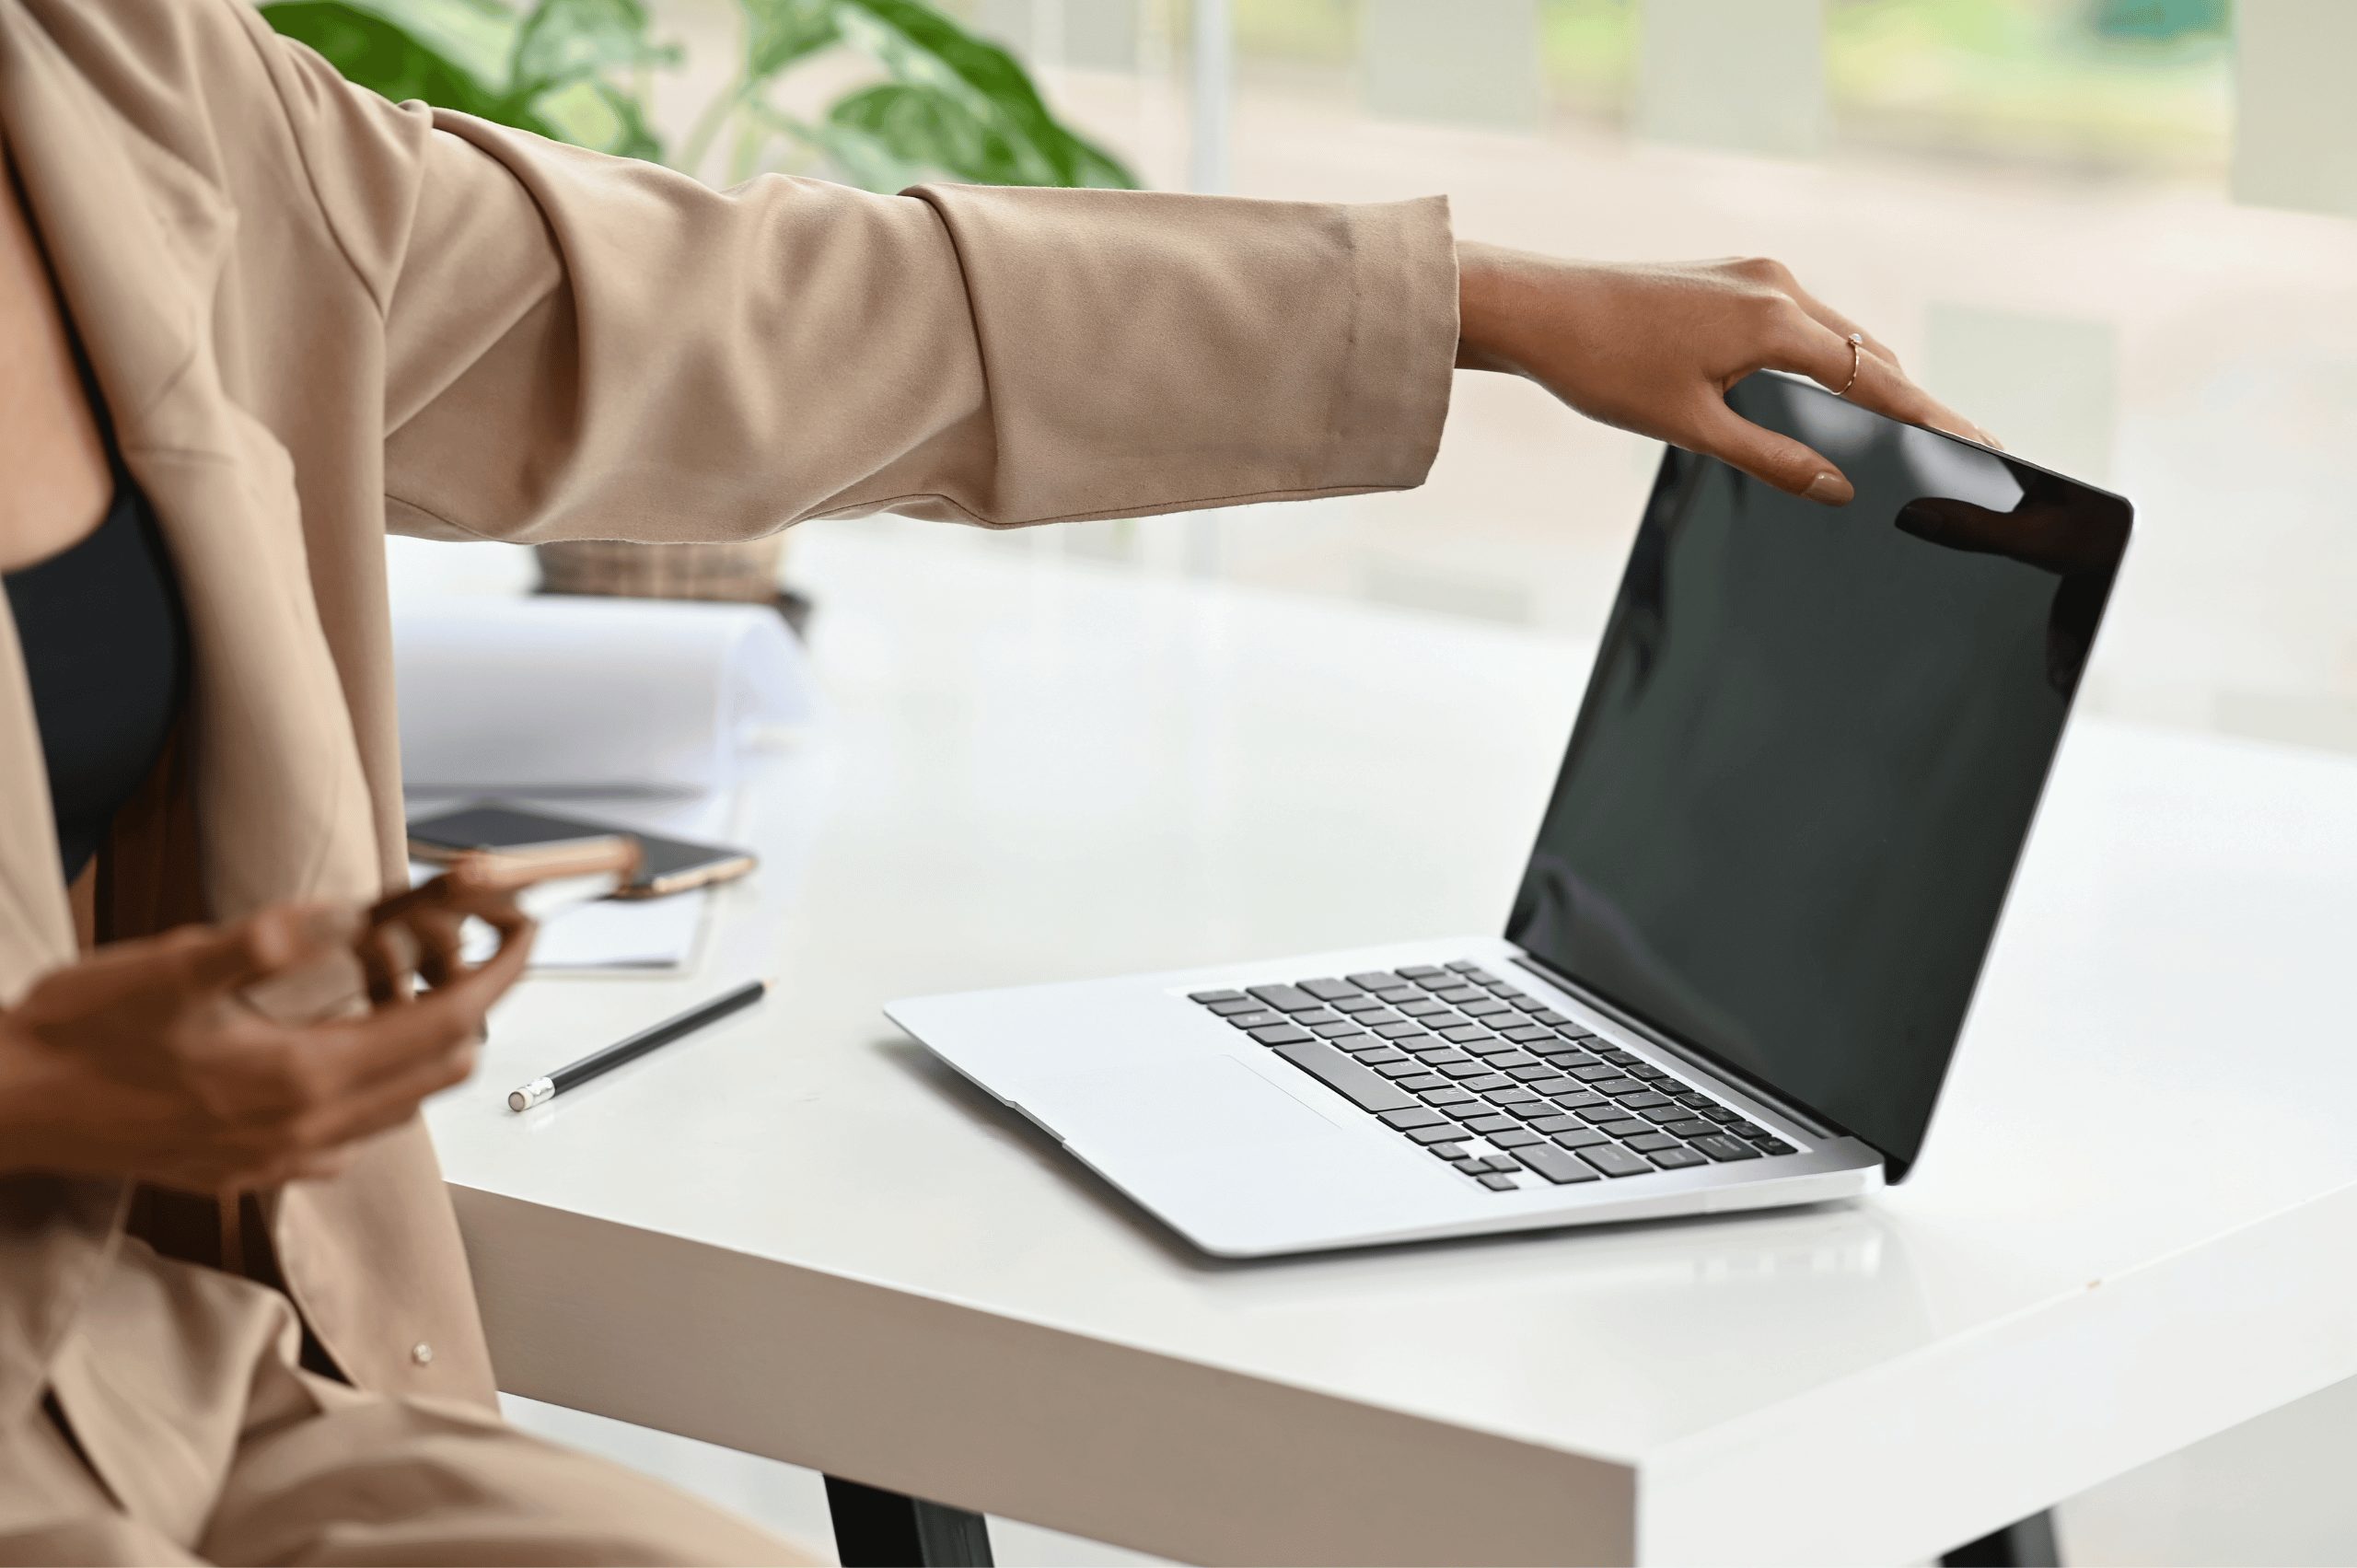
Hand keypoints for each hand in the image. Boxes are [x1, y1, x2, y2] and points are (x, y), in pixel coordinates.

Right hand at [0, 892, 533, 1192]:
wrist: (9, 1109)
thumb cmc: (78, 1035)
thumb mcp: (171, 966)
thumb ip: (265, 942)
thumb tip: (346, 914)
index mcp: (300, 1077)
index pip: (446, 1026)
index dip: (499, 976)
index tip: (525, 935)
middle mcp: (306, 1131)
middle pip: (440, 1069)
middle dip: (473, 1004)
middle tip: (473, 947)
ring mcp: (283, 1161)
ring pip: (404, 1104)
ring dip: (424, 1045)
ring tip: (414, 982)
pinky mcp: (254, 1172)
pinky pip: (353, 1131)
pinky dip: (377, 1083)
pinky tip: (348, 1043)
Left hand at [1455, 245, 1993, 504]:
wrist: (1537, 311)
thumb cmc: (1603, 367)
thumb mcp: (1693, 427)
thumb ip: (1773, 458)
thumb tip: (1837, 487)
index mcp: (1775, 321)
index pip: (1878, 380)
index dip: (1932, 418)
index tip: (1980, 445)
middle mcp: (1776, 285)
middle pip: (1868, 353)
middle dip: (1909, 402)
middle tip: (1954, 448)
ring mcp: (1754, 275)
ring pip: (1837, 334)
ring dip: (1868, 379)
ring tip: (1906, 428)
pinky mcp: (1731, 277)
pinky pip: (1802, 320)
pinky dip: (1828, 357)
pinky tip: (1832, 391)